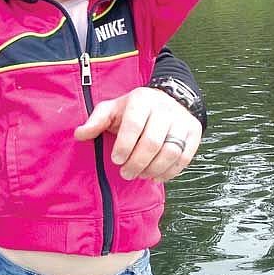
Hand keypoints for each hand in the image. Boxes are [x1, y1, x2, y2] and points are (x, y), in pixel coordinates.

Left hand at [74, 86, 202, 181]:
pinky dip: (170, 171)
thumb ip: (96, 121)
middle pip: (152, 142)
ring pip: (170, 152)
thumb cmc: (134, 109)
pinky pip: (185, 157)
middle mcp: (164, 109)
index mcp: (141, 101)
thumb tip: (79, 134)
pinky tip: (156, 176)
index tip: (116, 160)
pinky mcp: (194, 132)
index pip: (134, 125)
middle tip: (126, 174)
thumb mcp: (112, 109)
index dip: (124, 146)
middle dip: (137, 162)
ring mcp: (182, 120)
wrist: (168, 98)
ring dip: (153, 169)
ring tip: (140, 175)